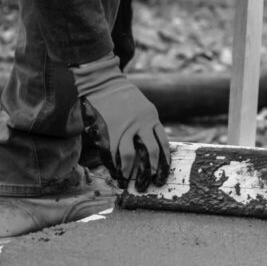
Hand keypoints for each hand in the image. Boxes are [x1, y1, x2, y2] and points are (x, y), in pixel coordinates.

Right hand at [70, 55, 169, 190]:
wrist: (102, 82)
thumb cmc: (121, 96)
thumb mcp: (142, 107)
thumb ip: (146, 125)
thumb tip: (148, 149)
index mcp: (151, 118)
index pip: (163, 144)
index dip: (163, 163)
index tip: (162, 175)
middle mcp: (141, 123)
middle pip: (151, 152)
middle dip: (151, 171)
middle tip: (149, 184)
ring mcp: (124, 127)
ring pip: (130, 156)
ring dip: (129, 171)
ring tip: (127, 181)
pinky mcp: (108, 129)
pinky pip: (112, 152)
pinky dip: (113, 164)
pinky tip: (114, 171)